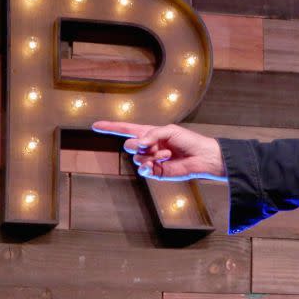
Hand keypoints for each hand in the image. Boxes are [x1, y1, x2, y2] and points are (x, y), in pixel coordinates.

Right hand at [91, 121, 225, 181]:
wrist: (202, 157)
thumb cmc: (189, 140)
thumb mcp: (170, 130)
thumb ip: (152, 134)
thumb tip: (139, 143)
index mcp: (150, 133)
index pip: (126, 129)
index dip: (111, 127)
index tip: (95, 125)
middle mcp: (148, 147)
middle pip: (128, 145)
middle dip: (137, 145)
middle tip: (152, 145)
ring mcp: (151, 160)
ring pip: (136, 158)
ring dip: (150, 155)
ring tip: (167, 154)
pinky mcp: (156, 172)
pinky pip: (143, 170)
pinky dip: (148, 166)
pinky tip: (158, 163)